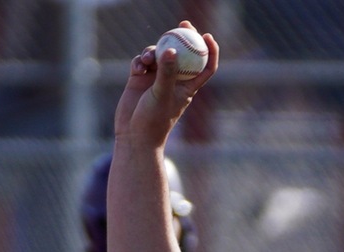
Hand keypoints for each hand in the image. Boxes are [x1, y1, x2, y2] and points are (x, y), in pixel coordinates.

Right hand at [112, 23, 219, 149]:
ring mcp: (156, 79)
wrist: (133, 136)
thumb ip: (167, 72)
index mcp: (187, 86)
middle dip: (182, 38)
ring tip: (148, 58)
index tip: (207, 36)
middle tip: (182, 24)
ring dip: (153, 51)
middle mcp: (173, 80)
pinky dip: (140, 59)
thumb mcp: (162, 94)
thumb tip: (171, 50)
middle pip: (182, 54)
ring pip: (159, 55)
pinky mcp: (139, 79)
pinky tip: (138, 66)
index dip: (210, 51)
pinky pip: (142, 61)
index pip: (205, 67)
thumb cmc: (154, 120)